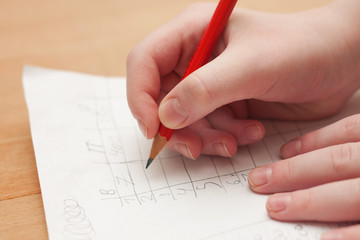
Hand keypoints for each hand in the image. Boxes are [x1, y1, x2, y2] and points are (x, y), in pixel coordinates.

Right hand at [127, 1, 359, 158]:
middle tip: (199, 147)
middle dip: (178, 128)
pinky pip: (207, 130)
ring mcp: (209, 84)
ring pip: (184, 121)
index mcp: (192, 33)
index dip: (140, 96)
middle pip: (161, 99)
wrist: (339, 63)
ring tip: (236, 140)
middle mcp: (195, 58)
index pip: (145, 62)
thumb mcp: (253, 66)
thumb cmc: (301, 49)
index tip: (153, 129)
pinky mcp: (223, 104)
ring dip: (206, 138)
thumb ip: (207, 89)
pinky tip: (250, 133)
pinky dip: (223, 139)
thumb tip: (165, 117)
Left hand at [248, 114, 359, 238]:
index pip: (349, 130)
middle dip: (294, 171)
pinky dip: (348, 235)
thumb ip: (356, 145)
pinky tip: (322, 239)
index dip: (313, 140)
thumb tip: (313, 154)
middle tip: (258, 181)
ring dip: (309, 201)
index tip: (282, 151)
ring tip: (274, 207)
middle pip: (339, 161)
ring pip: (352, 192)